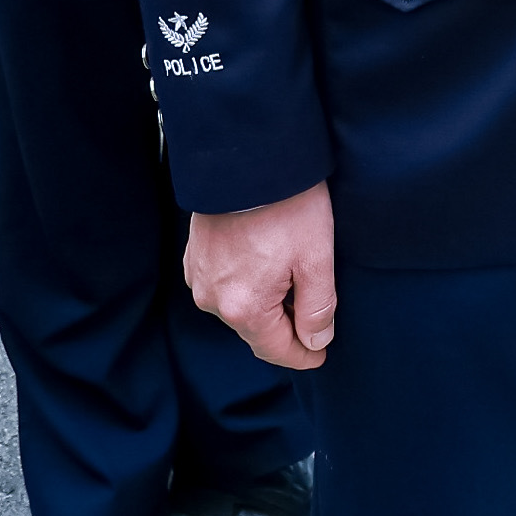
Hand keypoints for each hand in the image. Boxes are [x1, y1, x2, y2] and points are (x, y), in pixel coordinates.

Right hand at [187, 185, 337, 370]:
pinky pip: (224, 285)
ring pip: (239, 307)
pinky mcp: (194, 258)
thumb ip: (318, 308)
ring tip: (294, 284)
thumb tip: (316, 341)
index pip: (275, 349)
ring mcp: (198, 278)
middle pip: (256, 329)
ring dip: (266, 304)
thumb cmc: (287, 207)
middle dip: (286, 328)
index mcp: (243, 307)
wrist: (248, 160)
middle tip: (316, 318)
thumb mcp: (316, 259)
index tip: (320, 356)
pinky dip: (246, 285)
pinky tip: (268, 266)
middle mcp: (212, 300)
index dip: (302, 355)